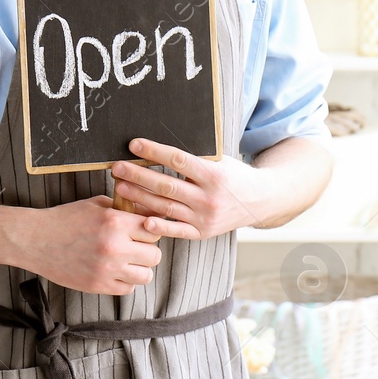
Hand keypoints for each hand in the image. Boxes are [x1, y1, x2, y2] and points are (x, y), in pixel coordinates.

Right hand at [19, 195, 164, 295]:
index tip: (141, 232)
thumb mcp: (96, 205)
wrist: (36, 240)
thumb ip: (124, 208)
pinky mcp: (98, 286)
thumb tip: (150, 213)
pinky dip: (125, 282)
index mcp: (115, 222)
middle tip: (135, 248)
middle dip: (147, 250)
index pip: (154, 230)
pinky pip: (128, 289)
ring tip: (127, 262)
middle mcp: (115, 247)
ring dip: (139, 269)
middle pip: (155, 255)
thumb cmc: (66, 219)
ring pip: (146, 276)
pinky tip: (114, 272)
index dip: (149, 231)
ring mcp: (107, 269)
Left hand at [109, 137, 265, 241]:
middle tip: (118, 168)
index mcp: (214, 174)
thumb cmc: (234, 175)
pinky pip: (177, 231)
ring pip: (166, 207)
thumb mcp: (220, 160)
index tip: (134, 145)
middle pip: (167, 185)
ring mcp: (205, 218)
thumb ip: (195, 157)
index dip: (155, 152)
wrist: (260, 201)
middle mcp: (209, 197)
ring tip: (121, 187)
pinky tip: (141, 220)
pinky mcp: (202, 233)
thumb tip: (159, 146)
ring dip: (140, 197)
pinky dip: (159, 227)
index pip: (178, 160)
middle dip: (139, 176)